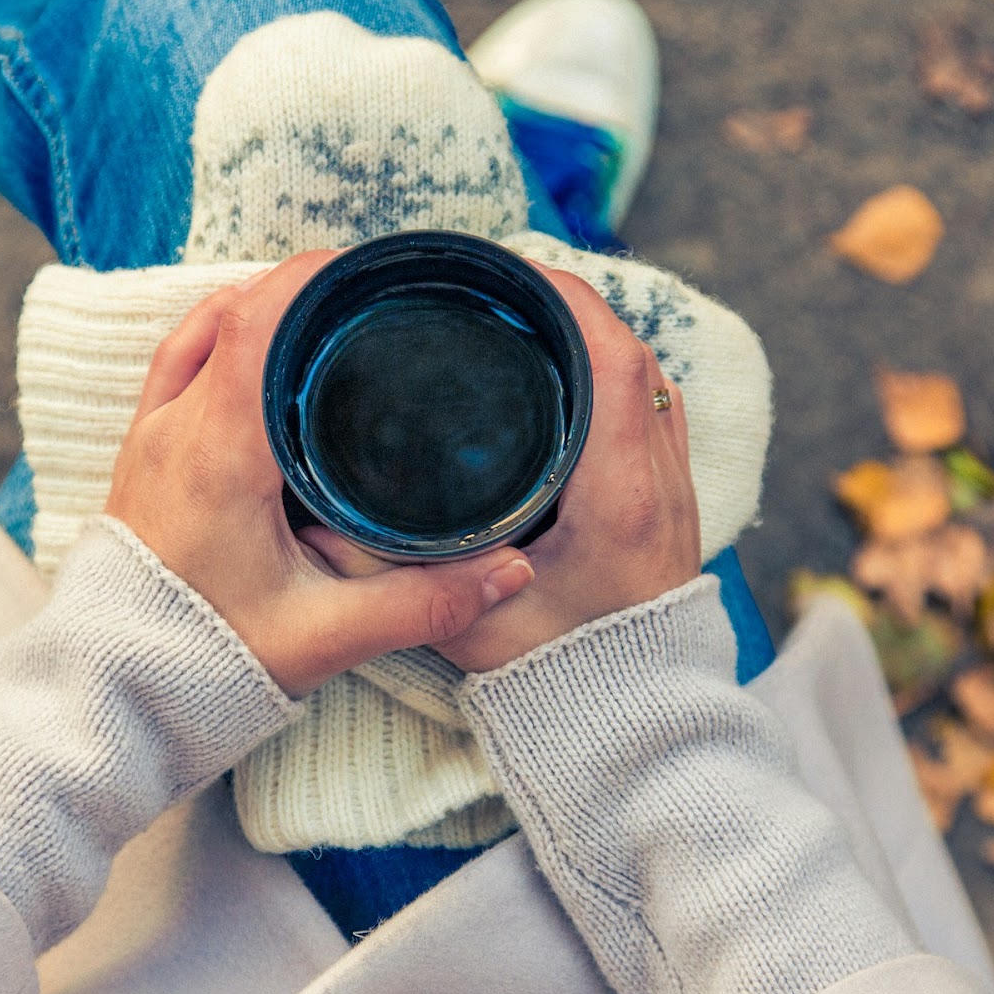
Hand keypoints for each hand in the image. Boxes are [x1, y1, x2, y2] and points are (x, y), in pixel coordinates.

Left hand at [104, 254, 536, 696]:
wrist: (116, 694)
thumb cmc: (207, 663)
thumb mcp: (326, 636)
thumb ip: (424, 602)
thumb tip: (513, 570)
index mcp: (218, 453)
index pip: (256, 323)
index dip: (310, 278)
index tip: (369, 265)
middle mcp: (175, 430)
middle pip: (232, 312)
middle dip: (300, 287)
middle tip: (368, 289)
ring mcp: (149, 439)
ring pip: (199, 331)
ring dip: (257, 308)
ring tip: (324, 312)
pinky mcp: (141, 458)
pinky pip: (177, 365)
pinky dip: (221, 339)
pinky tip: (263, 354)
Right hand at [302, 266, 700, 672]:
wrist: (637, 722)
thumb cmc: (561, 678)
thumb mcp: (464, 627)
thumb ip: (393, 578)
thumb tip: (319, 526)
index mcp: (617, 496)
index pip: (611, 360)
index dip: (564, 298)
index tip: (508, 271)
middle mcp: (658, 480)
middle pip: (632, 351)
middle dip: (569, 304)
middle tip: (500, 287)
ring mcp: (674, 490)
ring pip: (649, 377)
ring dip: (594, 338)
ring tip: (526, 319)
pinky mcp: (673, 503)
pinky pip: (654, 410)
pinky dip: (614, 377)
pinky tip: (564, 380)